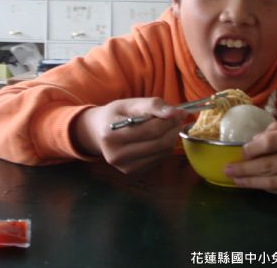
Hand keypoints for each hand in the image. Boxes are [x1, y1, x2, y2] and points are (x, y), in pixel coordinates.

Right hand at [71, 98, 186, 172]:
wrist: (98, 133)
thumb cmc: (115, 115)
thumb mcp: (129, 104)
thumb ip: (152, 105)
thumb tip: (175, 112)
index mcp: (112, 135)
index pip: (151, 130)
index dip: (169, 120)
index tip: (178, 112)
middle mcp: (116, 155)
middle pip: (159, 144)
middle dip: (173, 129)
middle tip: (177, 119)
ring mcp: (125, 167)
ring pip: (162, 153)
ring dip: (171, 138)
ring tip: (169, 127)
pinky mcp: (132, 172)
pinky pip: (159, 160)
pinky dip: (165, 148)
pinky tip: (160, 138)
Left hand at [224, 122, 276, 198]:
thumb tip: (256, 141)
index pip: (272, 142)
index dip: (252, 148)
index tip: (241, 150)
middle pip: (270, 166)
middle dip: (245, 169)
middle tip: (228, 169)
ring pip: (276, 183)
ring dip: (253, 183)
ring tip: (237, 180)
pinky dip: (271, 189)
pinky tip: (259, 186)